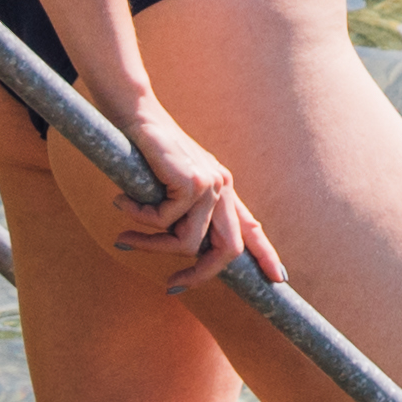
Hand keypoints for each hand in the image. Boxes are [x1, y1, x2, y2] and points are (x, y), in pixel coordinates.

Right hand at [105, 96, 279, 298]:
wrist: (136, 116)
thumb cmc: (146, 153)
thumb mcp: (170, 187)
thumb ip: (183, 215)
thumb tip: (186, 253)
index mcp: (221, 190)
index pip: (250, 228)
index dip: (265, 255)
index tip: (278, 280)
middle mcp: (222, 187)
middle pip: (228, 249)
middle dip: (200, 274)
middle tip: (172, 285)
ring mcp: (210, 184)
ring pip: (186, 243)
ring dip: (150, 245)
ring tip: (123, 236)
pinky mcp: (193, 181)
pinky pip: (164, 222)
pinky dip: (139, 218)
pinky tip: (123, 201)